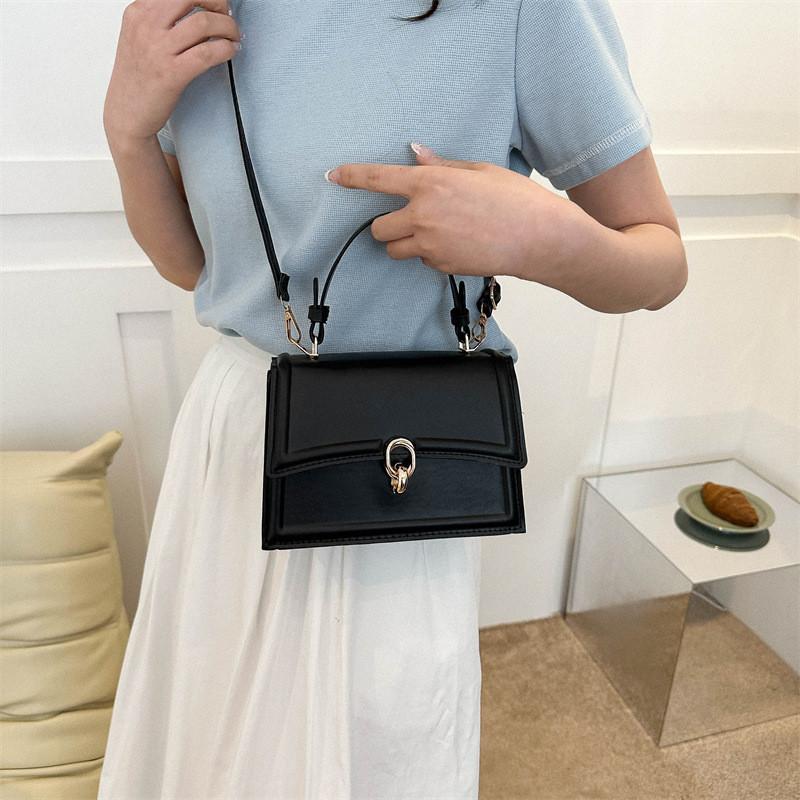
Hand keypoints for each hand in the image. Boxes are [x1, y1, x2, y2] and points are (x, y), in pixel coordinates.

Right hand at [104, 0, 241, 145]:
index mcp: (138, 12)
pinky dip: (227, 49)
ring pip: (204, 22)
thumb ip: (159, 18)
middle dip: (218, 3)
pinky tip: (231, 52)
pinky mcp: (172, 73)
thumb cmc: (137, 77)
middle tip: (227, 16)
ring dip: (228, 27)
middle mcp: (146, 25)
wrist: (127, 114)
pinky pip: (208, 52)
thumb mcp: (138, 36)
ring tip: (234, 37)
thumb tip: (194, 7)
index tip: (216, 4)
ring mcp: (158, 50)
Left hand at [325, 142, 571, 279]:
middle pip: (378, 228)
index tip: (333, 176)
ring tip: (436, 234)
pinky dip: (431, 255)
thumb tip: (415, 154)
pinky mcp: (441, 266)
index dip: (351, 177)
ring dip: (404, 243)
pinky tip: (458, 245)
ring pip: (395, 250)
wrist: (539, 238)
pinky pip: (422, 261)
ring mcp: (431, 244)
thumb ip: (440, 166)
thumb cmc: (515, 199)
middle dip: (386, 226)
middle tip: (408, 220)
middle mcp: (423, 215)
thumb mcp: (478, 171)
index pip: (377, 179)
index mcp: (431, 183)